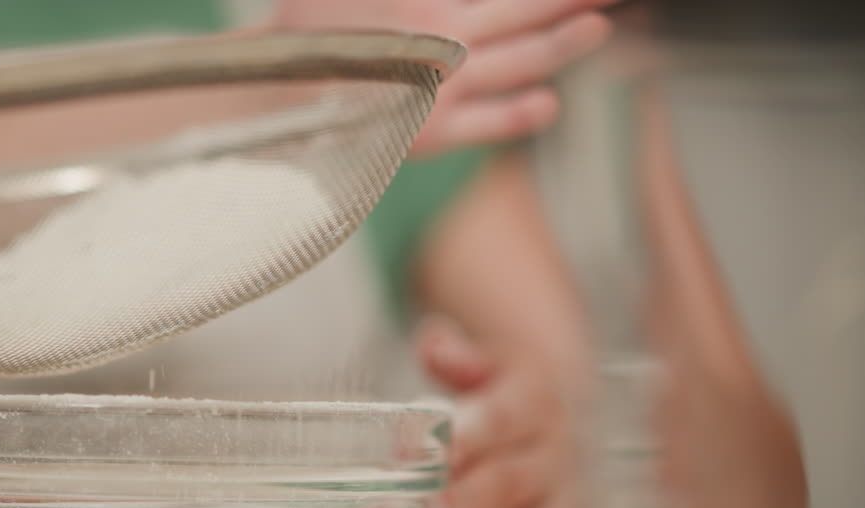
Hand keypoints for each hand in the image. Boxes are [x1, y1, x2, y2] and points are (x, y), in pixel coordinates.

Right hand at [274, 0, 618, 153]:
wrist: (265, 102)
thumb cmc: (306, 36)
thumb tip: (444, 9)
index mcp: (426, 8)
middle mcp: (438, 43)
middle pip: (524, 13)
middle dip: (571, 2)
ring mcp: (436, 91)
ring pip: (515, 64)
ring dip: (559, 46)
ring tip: (598, 30)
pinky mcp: (425, 136)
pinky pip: (485, 126)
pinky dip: (518, 114)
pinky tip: (548, 104)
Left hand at [415, 318, 577, 507]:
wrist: (567, 409)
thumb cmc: (506, 389)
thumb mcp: (486, 358)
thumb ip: (458, 355)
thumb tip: (434, 343)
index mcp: (534, 404)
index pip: (506, 416)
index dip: (470, 432)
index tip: (434, 448)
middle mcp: (555, 460)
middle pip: (516, 482)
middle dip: (470, 503)